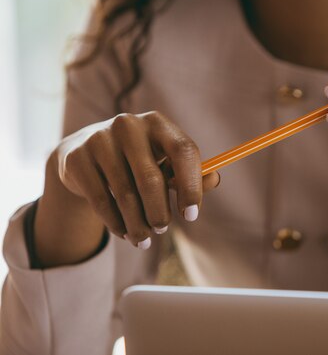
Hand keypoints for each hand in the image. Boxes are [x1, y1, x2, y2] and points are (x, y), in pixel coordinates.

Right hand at [47, 111, 219, 249]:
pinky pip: (101, 200)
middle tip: (162, 230)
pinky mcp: (77, 158)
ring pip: (125, 194)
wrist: (84, 153)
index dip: (191, 186)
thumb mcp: (166, 162)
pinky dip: (116, 223)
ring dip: (138, 224)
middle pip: (151, 178)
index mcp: (158, 123)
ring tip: (144, 240)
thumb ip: (193, 173)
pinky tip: (124, 232)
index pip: (183, 151)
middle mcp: (128, 125)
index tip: (191, 215)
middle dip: (159, 212)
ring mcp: (99, 139)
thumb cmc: (138, 160)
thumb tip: (214, 179)